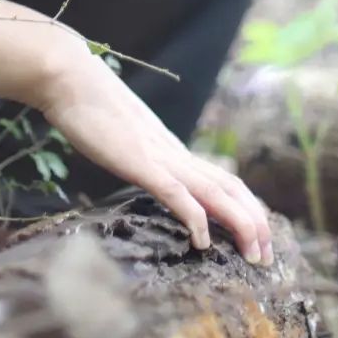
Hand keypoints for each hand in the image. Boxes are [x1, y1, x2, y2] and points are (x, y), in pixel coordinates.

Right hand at [37, 47, 274, 265]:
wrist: (70, 79)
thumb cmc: (89, 107)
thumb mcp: (121, 139)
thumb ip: (138, 156)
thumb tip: (143, 170)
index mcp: (171, 150)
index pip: (222, 180)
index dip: (245, 207)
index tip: (257, 236)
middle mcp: (174, 153)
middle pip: (230, 188)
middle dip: (254, 223)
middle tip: (267, 258)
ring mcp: (159, 156)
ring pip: (214, 192)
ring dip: (240, 224)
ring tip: (254, 255)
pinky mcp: (140, 161)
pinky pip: (175, 192)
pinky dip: (194, 217)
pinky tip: (202, 243)